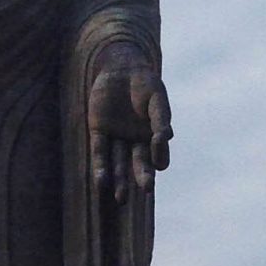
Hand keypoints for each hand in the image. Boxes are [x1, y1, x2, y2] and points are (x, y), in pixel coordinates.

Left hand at [89, 61, 171, 203]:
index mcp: (152, 135)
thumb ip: (161, 118)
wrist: (120, 66)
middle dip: (142, 175)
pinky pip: (99, 152)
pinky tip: (102, 183)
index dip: (160, 158)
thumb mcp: (156, 98)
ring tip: (121, 198)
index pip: (157, 155)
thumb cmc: (144, 83)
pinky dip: (101, 168)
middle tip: (147, 188)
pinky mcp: (99, 131)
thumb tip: (167, 138)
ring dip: (120, 180)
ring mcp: (117, 137)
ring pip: (118, 163)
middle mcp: (135, 140)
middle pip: (138, 162)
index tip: (161, 162)